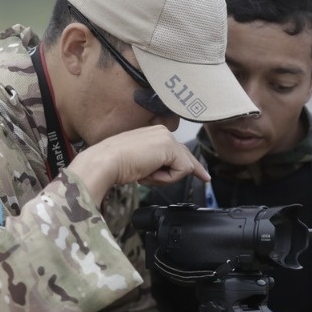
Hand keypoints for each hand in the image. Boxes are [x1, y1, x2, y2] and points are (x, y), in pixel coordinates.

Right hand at [69, 125, 209, 203]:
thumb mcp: (139, 163)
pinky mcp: (170, 147)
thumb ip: (154, 163)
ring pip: (181, 167)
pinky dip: (166, 178)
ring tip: (145, 174)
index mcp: (153, 134)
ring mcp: (167, 138)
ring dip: (164, 178)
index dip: (190, 164)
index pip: (177, 150)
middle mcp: (162, 132)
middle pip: (186, 156)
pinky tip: (150, 173)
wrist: (105, 162)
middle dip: (196, 170)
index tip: (202, 173)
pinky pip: (181, 171)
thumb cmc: (114, 164)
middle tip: (206, 179)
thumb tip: (165, 171)